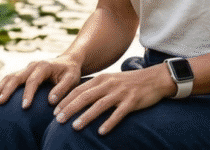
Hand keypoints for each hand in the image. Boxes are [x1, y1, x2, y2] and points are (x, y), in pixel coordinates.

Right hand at [0, 56, 82, 108]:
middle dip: (7, 90)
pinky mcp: (23, 73)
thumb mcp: (72, 79)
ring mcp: (26, 68)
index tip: (24, 107)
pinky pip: (9, 79)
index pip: (33, 81)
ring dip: (0, 87)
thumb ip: (63, 89)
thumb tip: (50, 101)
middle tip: (0, 102)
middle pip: (16, 77)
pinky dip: (1, 86)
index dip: (28, 94)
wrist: (68, 62)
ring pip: (9, 77)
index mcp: (43, 66)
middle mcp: (32, 66)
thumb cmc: (71, 72)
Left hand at [52, 64, 176, 135]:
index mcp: (101, 79)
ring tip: (75, 127)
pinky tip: (101, 132)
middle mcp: (109, 84)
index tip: (54, 112)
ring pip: (99, 105)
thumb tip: (77, 101)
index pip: (79, 90)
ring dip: (86, 117)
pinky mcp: (132, 101)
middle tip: (58, 120)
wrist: (155, 79)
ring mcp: (120, 92)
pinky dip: (109, 122)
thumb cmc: (129, 83)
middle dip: (70, 109)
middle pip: (85, 97)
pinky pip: (119, 113)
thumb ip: (96, 89)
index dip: (66, 101)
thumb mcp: (111, 81)